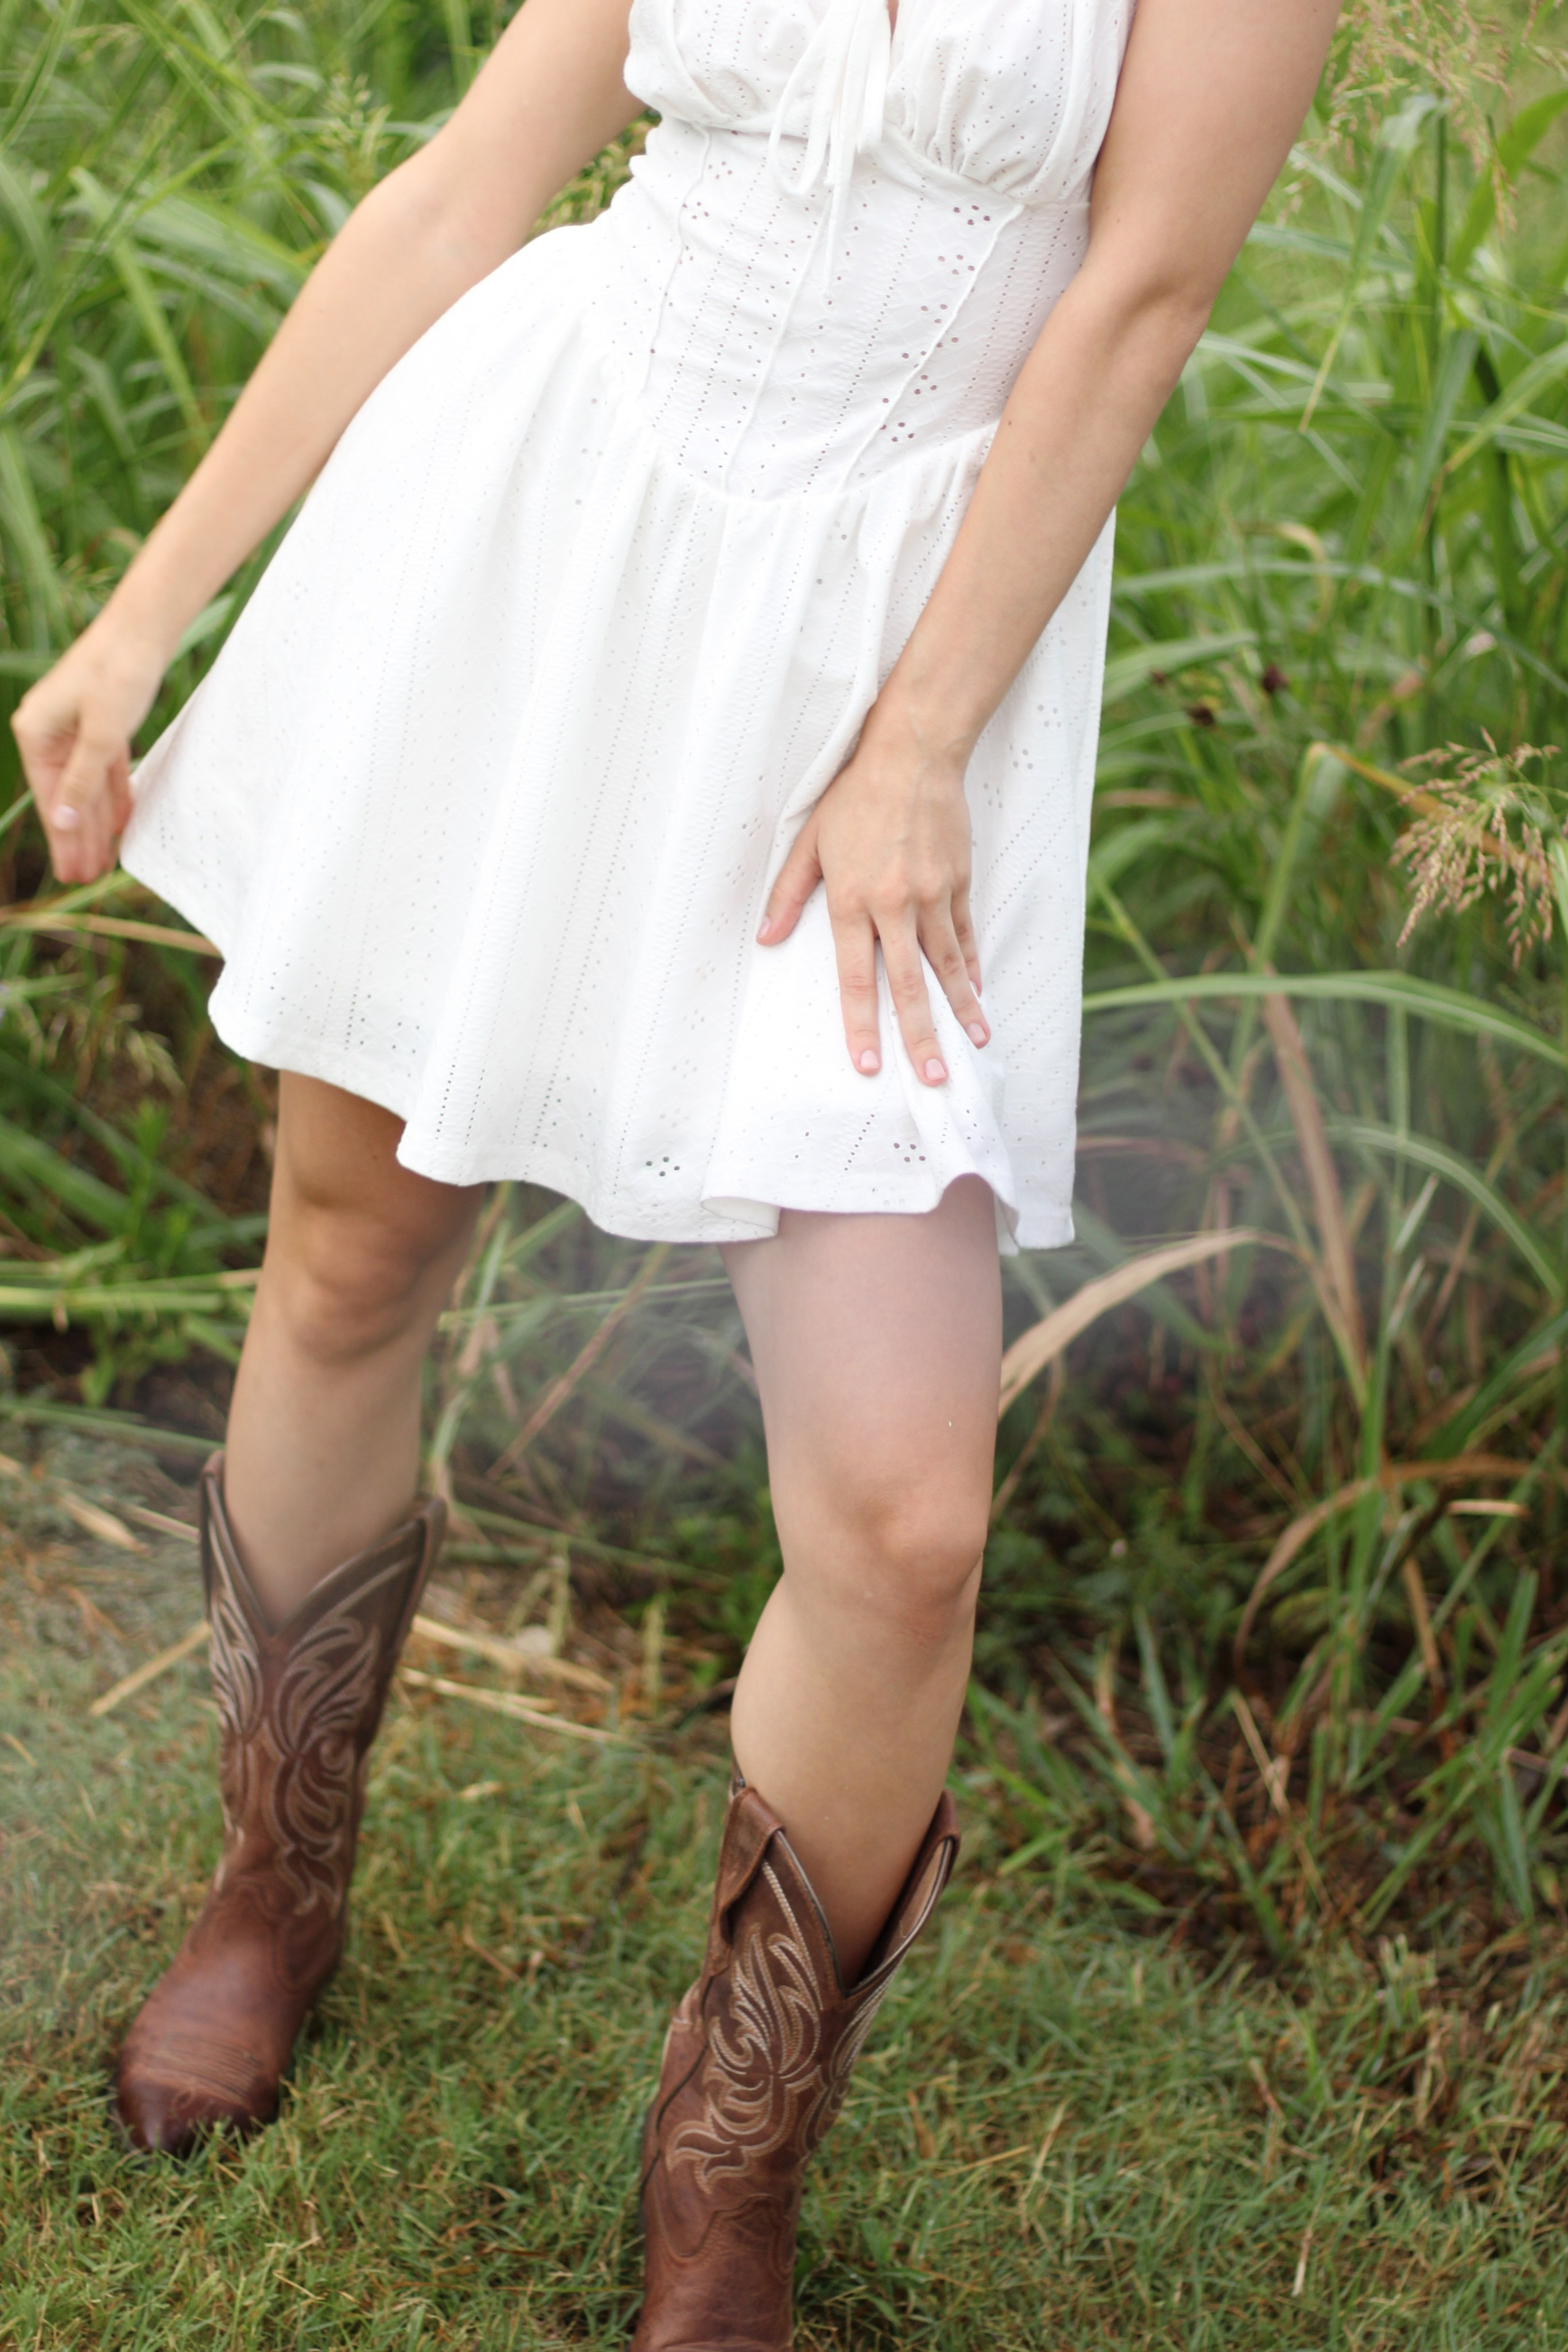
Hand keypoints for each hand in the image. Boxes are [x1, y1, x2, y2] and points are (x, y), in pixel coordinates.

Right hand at [10, 614, 168, 884]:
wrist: (143, 629)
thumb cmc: (119, 674)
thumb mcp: (101, 735)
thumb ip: (82, 780)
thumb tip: (64, 820)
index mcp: (37, 732)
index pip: (52, 799)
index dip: (64, 839)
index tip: (72, 873)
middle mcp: (50, 730)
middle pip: (68, 796)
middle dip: (80, 838)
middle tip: (88, 877)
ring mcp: (75, 725)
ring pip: (87, 784)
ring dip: (98, 821)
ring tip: (104, 858)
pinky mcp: (100, 721)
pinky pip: (104, 767)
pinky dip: (114, 793)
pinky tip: (122, 821)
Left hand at [758, 696, 988, 1084]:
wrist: (912, 753)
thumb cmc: (853, 796)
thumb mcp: (809, 843)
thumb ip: (787, 894)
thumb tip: (765, 940)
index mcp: (853, 900)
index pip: (857, 978)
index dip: (862, 1027)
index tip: (869, 1066)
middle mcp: (895, 905)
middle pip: (909, 985)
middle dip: (921, 1038)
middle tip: (933, 1080)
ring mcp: (933, 895)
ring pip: (947, 966)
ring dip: (960, 1011)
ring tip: (975, 1045)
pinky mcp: (958, 881)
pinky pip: (965, 935)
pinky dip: (970, 967)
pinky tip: (977, 994)